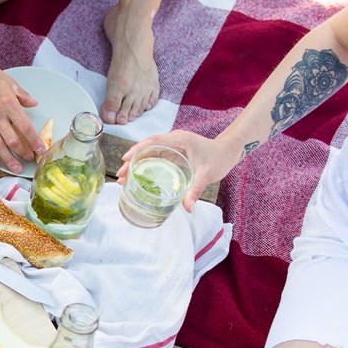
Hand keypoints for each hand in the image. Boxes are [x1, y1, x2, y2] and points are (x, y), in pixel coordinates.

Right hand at [0, 57, 41, 172]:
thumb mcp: (10, 82)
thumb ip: (22, 96)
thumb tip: (34, 103)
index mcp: (9, 104)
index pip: (25, 127)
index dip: (34, 140)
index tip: (41, 149)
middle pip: (13, 140)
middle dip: (23, 153)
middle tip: (30, 160)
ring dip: (8, 159)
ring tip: (16, 168)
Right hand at [117, 130, 239, 211]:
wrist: (228, 152)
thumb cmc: (219, 159)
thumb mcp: (207, 175)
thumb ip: (196, 190)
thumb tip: (187, 208)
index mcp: (180, 139)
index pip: (154, 141)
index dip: (138, 149)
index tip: (126, 159)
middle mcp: (174, 139)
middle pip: (147, 147)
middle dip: (132, 160)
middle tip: (120, 175)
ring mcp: (172, 144)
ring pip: (149, 151)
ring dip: (135, 163)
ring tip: (123, 178)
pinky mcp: (172, 151)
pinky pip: (154, 155)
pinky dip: (143, 164)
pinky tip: (136, 175)